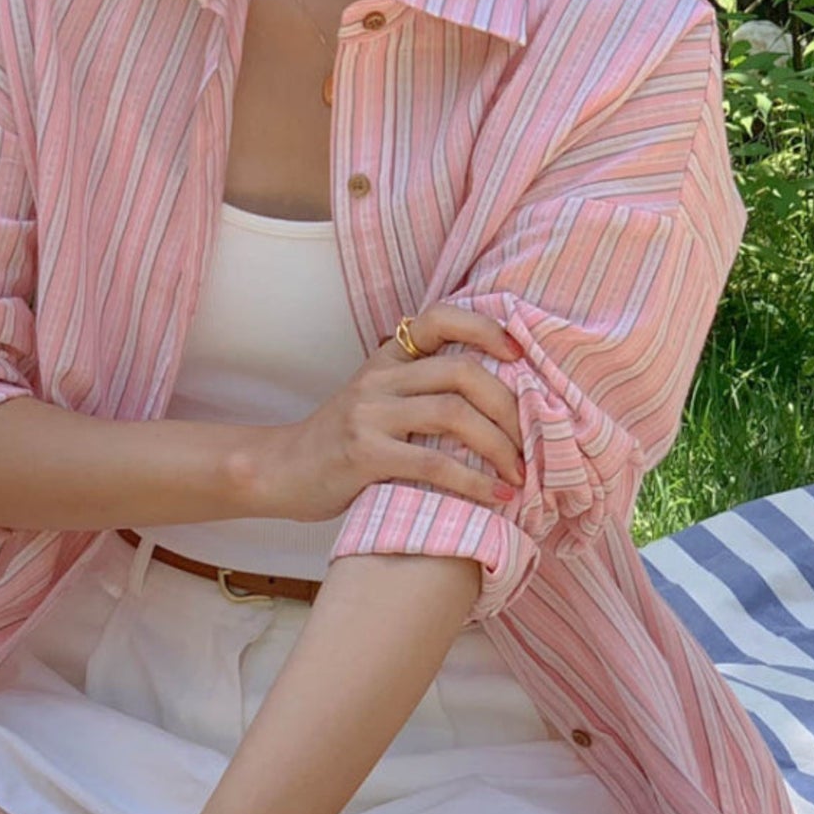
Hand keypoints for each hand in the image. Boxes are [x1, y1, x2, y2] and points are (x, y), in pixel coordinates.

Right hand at [256, 302, 526, 522]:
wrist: (280, 471)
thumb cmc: (339, 444)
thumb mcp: (376, 402)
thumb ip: (420, 391)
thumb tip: (495, 405)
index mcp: (386, 357)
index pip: (439, 318)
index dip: (485, 328)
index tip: (518, 354)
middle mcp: (379, 377)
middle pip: (462, 372)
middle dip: (510, 407)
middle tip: (533, 441)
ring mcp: (369, 414)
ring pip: (453, 413)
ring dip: (499, 445)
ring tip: (520, 473)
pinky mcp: (364, 454)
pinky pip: (433, 464)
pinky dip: (473, 481)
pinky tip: (495, 496)